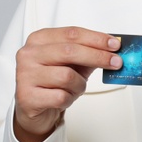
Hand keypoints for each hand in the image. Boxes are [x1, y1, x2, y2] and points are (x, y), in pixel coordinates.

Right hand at [13, 26, 122, 141]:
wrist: (33, 107)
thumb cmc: (52, 81)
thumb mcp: (72, 63)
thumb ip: (89, 54)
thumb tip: (112, 49)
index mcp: (39, 40)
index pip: (72, 34)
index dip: (96, 38)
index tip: (114, 44)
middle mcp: (29, 54)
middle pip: (70, 51)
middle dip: (97, 56)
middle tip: (116, 62)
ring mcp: (25, 75)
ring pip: (67, 76)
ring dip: (80, 85)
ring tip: (77, 88)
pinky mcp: (27, 96)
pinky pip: (60, 96)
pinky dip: (69, 98)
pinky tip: (64, 97)